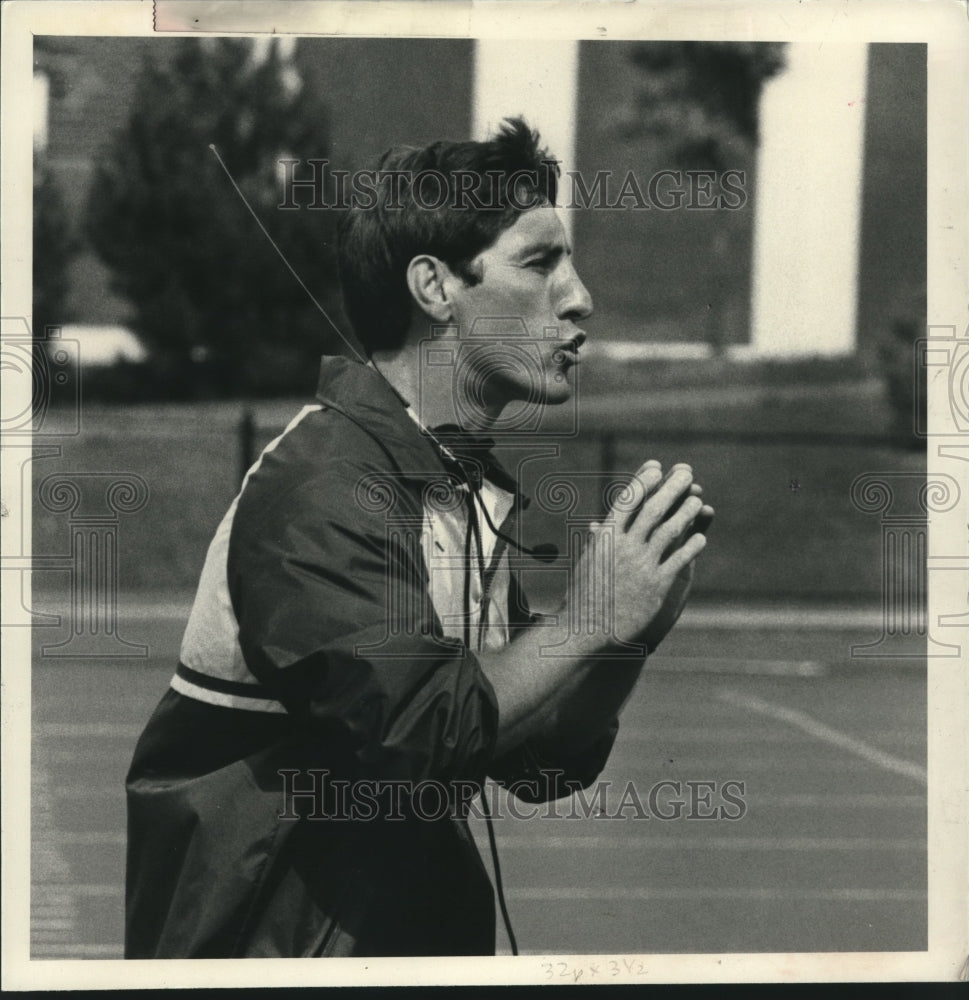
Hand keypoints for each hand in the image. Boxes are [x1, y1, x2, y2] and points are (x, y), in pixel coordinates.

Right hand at [568, 461, 710, 651]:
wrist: (585, 631)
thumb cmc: (583, 598)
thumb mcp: (588, 564)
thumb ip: (598, 543)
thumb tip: (597, 527)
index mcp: (605, 538)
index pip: (627, 500)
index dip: (643, 480)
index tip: (655, 466)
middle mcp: (623, 547)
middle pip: (653, 508)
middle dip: (671, 487)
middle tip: (686, 472)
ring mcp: (641, 565)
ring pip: (670, 530)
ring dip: (686, 512)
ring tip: (698, 500)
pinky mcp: (656, 585)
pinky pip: (679, 559)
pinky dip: (692, 546)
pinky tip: (702, 539)